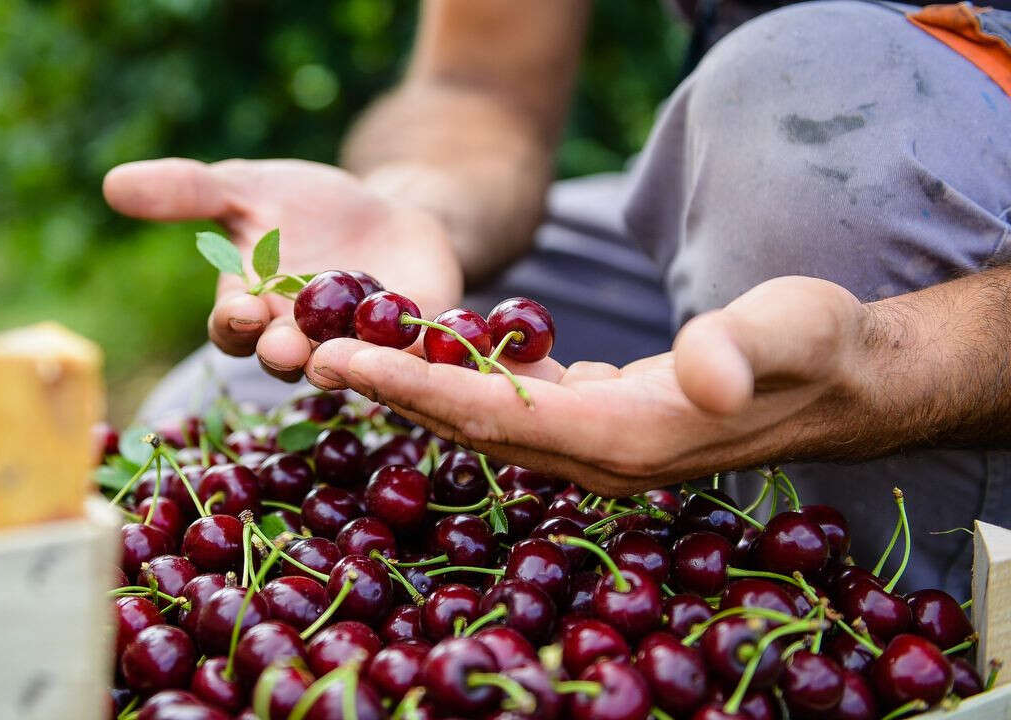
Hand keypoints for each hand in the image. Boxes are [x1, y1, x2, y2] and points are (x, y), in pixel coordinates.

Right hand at [102, 158, 462, 378]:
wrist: (388, 212)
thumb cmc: (306, 207)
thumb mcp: (249, 187)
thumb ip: (189, 191)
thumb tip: (112, 182)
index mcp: (253, 313)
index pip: (231, 332)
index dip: (234, 323)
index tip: (242, 307)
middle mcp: (299, 345)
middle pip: (284, 361)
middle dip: (283, 353)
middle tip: (287, 346)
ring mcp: (356, 352)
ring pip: (344, 370)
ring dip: (340, 365)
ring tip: (337, 356)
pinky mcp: (411, 347)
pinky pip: (409, 359)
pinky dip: (409, 353)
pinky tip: (414, 341)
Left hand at [305, 276, 873, 495]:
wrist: (845, 383)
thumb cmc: (819, 348)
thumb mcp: (790, 331)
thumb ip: (739, 350)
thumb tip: (702, 369)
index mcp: (626, 437)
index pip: (497, 417)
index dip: (416, 387)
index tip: (346, 358)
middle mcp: (600, 455)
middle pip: (470, 427)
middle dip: (389, 391)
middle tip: (311, 352)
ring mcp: (599, 445)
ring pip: (486, 420)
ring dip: (416, 388)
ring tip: (350, 350)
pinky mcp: (603, 421)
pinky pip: (517, 406)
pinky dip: (465, 381)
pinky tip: (430, 352)